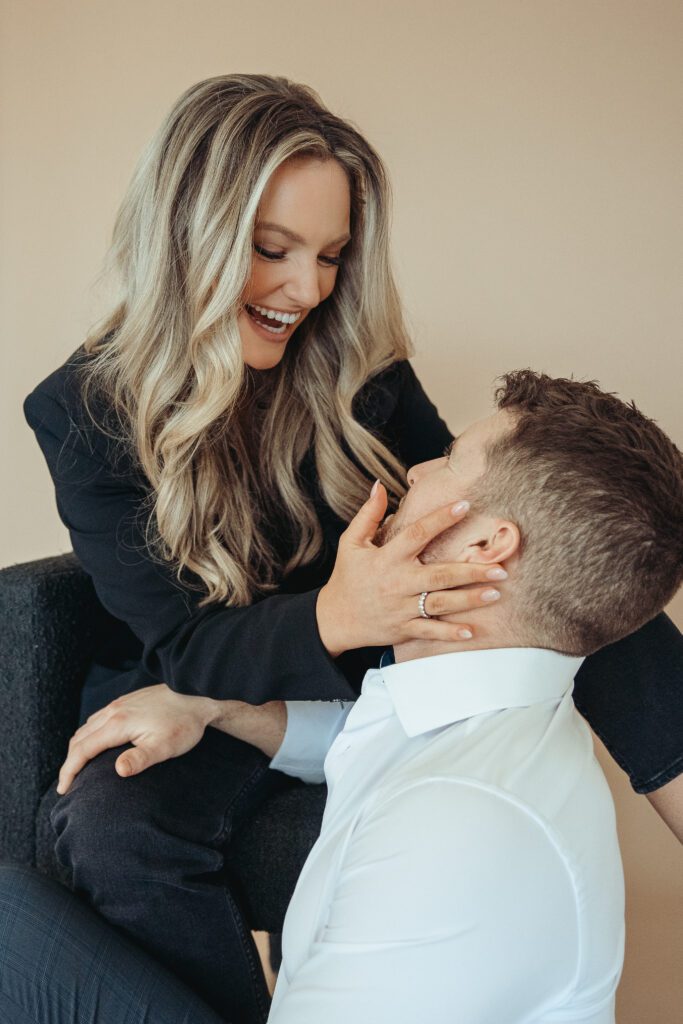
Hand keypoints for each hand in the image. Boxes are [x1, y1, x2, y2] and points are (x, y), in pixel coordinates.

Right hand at [56, 684, 217, 794]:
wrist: (197, 693)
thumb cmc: (184, 723)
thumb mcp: (165, 746)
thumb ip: (141, 759)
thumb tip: (118, 771)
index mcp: (118, 723)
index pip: (83, 749)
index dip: (69, 770)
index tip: (64, 790)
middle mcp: (113, 711)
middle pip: (79, 738)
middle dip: (69, 762)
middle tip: (67, 784)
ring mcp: (119, 704)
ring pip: (87, 727)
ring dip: (78, 748)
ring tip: (77, 768)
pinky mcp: (126, 701)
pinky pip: (97, 719)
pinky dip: (88, 735)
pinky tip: (96, 744)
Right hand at [316, 483, 506, 655]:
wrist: (334, 619)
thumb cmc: (346, 577)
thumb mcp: (350, 542)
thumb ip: (368, 514)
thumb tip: (379, 485)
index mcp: (387, 558)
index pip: (417, 534)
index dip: (441, 519)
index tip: (465, 505)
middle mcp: (397, 582)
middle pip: (439, 575)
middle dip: (471, 572)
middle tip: (500, 568)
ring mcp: (402, 608)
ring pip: (441, 604)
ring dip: (469, 599)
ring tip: (496, 593)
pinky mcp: (403, 628)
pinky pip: (430, 631)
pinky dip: (450, 633)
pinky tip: (472, 631)